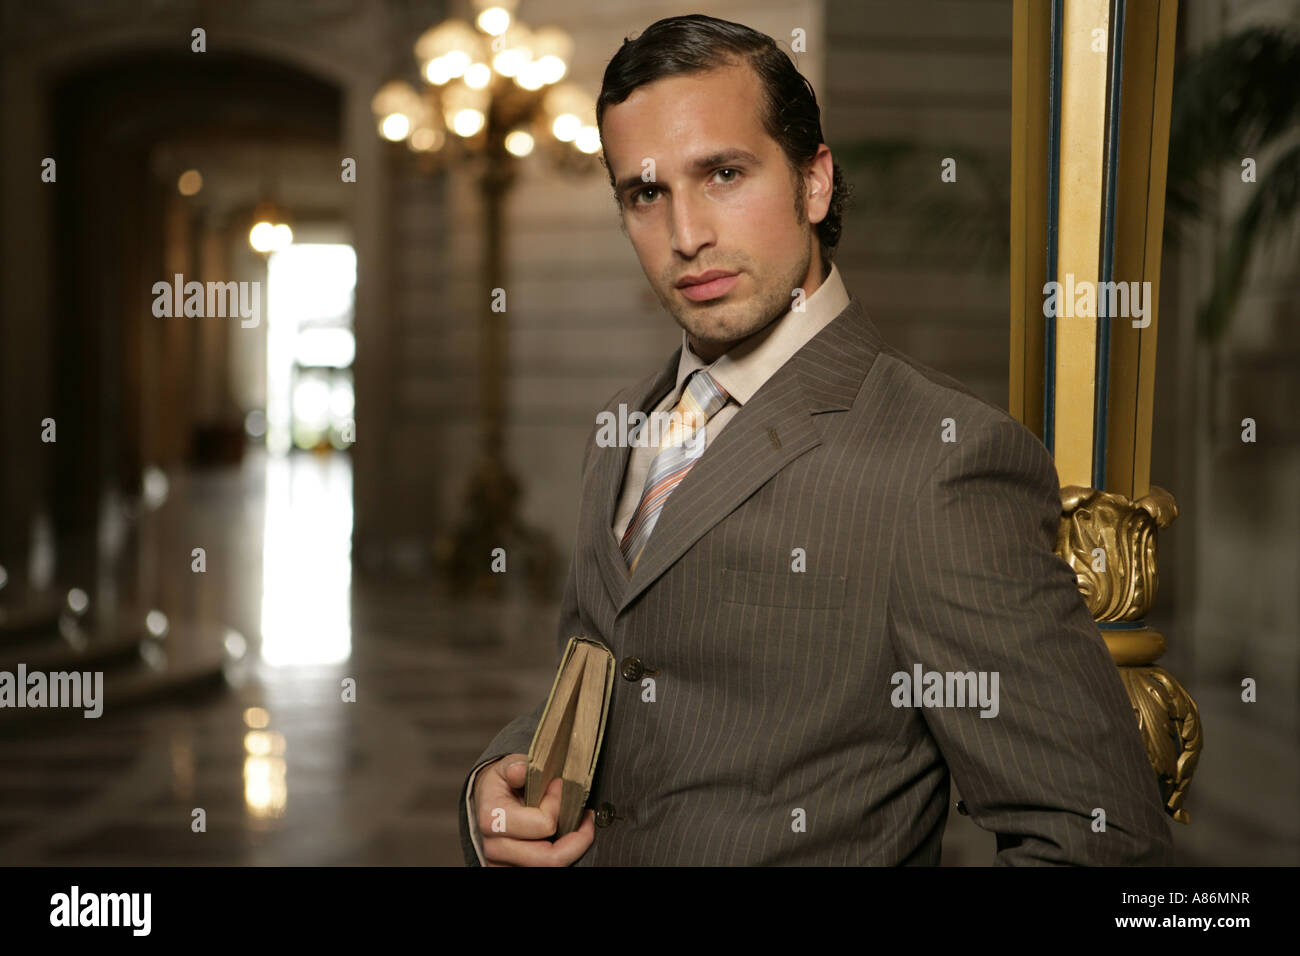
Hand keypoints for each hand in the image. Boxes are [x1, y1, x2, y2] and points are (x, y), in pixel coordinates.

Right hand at [473, 754, 595, 865]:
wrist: (485, 803)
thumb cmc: (500, 785)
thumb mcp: (506, 767)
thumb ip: (515, 767)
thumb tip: (519, 771)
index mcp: (494, 820)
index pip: (543, 824)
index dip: (558, 804)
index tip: (559, 786)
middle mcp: (496, 848)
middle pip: (550, 858)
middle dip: (577, 839)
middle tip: (585, 818)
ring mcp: (503, 864)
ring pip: (551, 866)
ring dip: (572, 849)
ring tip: (579, 828)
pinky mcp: (511, 870)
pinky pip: (546, 869)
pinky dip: (562, 855)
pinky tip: (566, 839)